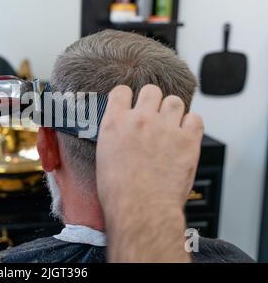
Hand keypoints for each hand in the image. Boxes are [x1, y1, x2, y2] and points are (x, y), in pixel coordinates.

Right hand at [96, 85, 203, 261]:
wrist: (140, 209)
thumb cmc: (118, 192)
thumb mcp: (103, 157)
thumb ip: (114, 136)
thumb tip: (122, 131)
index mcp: (115, 122)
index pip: (121, 91)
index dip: (127, 97)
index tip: (130, 103)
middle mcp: (141, 119)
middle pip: (151, 91)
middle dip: (152, 101)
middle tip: (153, 115)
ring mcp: (166, 128)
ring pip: (175, 101)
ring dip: (172, 111)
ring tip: (170, 126)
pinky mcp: (187, 140)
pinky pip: (195, 118)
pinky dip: (191, 124)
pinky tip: (185, 135)